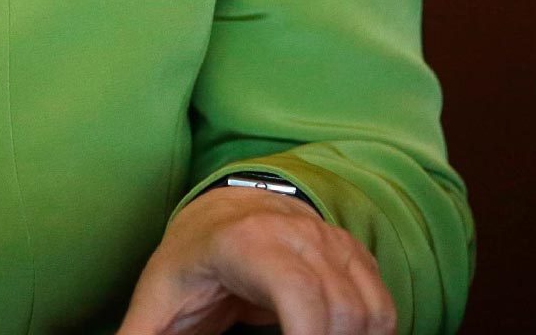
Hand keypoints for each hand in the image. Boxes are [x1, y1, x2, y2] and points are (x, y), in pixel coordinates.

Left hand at [113, 184, 393, 334]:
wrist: (217, 213)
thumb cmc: (185, 264)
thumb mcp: (155, 303)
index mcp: (244, 244)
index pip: (298, 293)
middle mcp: (293, 233)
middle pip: (338, 309)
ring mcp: (327, 239)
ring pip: (367, 308)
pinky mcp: (350, 251)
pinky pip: (380, 303)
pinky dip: (372, 332)